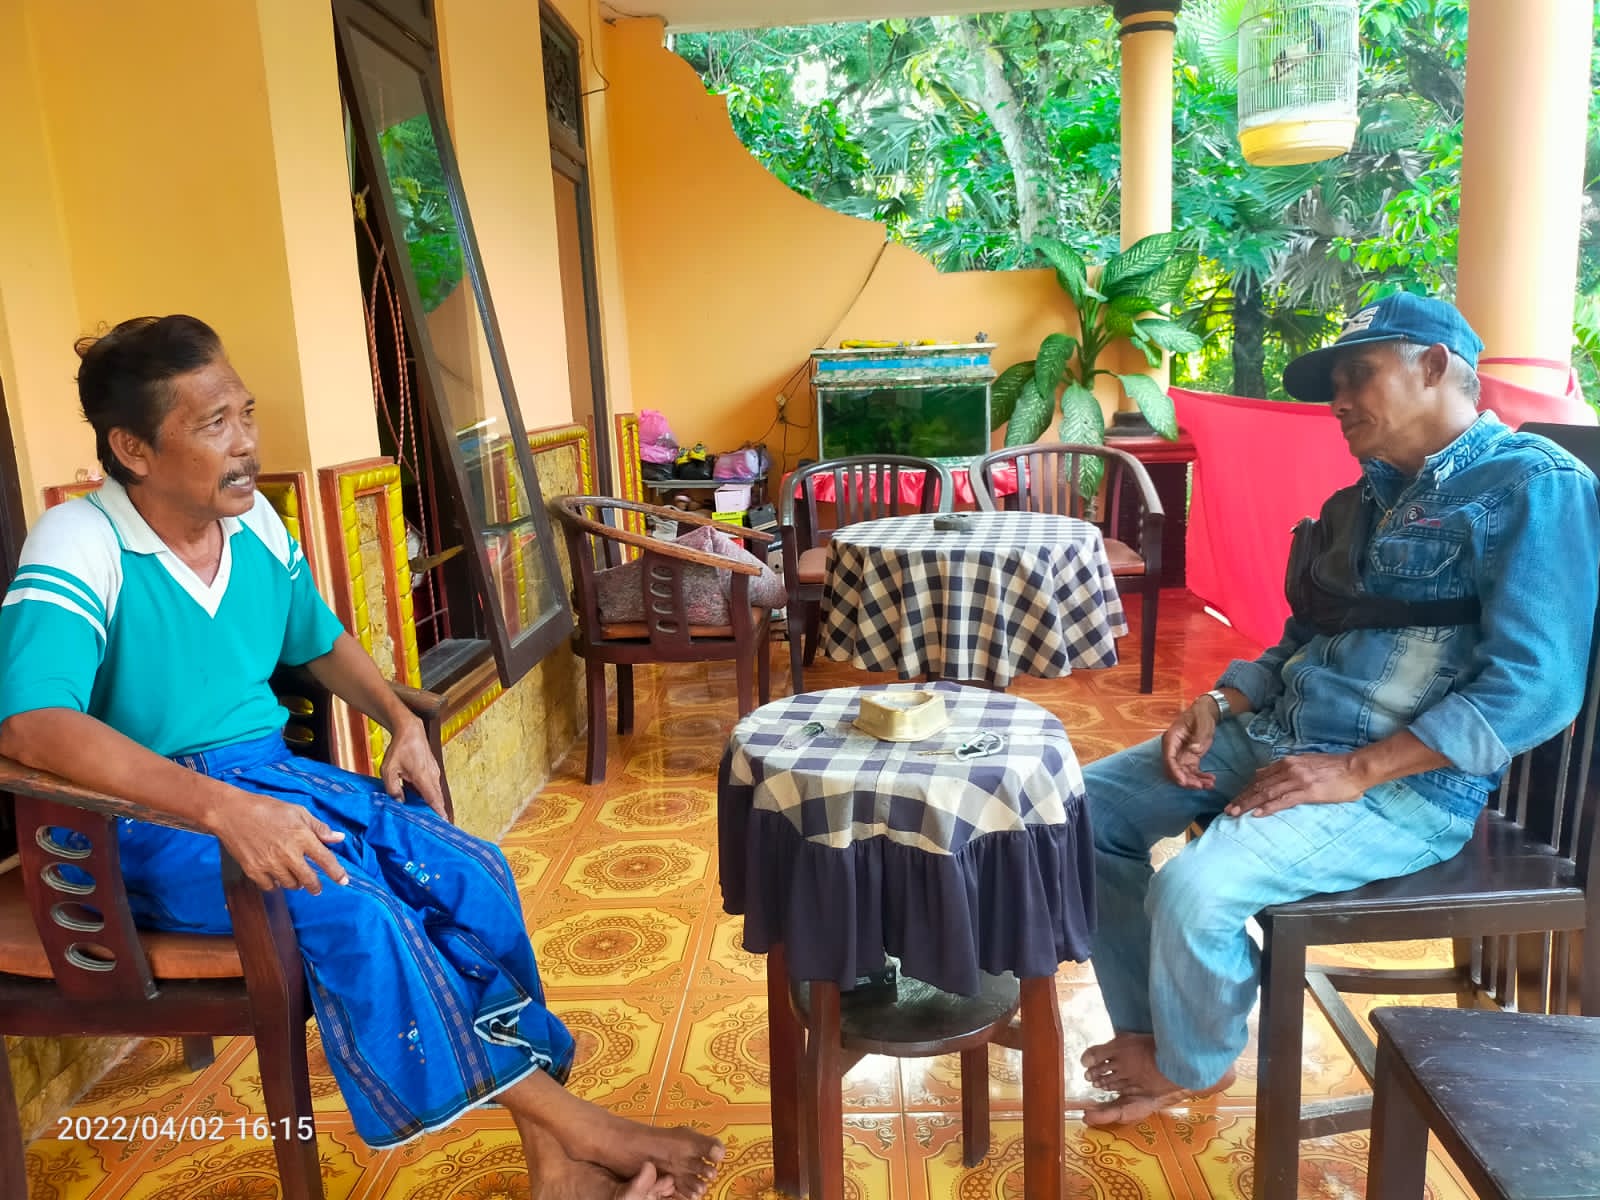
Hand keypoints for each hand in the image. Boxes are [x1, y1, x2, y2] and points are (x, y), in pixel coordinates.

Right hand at [209, 788, 348, 893]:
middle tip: (316, 888)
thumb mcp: (297, 811)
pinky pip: (270, 886)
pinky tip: (275, 875)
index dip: (337, 873)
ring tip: (293, 875)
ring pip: (290, 884)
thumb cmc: (266, 809)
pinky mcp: (253, 870)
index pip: (325, 860)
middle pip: (309, 879)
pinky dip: (275, 884)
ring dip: (295, 883)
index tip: (344, 881)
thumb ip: (319, 827)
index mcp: (302, 837)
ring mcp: (270, 864)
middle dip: (315, 886)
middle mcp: (288, 853)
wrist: (232, 813)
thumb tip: (339, 838)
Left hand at [381, 717, 446, 818]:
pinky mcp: (432, 770)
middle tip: (436, 827)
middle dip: (437, 812)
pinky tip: (421, 801)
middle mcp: (432, 776)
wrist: (410, 730)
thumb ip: (393, 788)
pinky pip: (432, 786)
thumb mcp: (389, 770)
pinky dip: (429, 795)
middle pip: (437, 799)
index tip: (444, 824)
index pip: (433, 799)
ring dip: (432, 804)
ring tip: (428, 817)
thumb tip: (399, 804)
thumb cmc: (399, 749)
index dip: (438, 813)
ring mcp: (434, 773)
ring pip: (435, 793)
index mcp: (422, 777)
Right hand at [1162, 701, 1218, 788]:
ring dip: (1195, 781)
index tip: (1183, 782)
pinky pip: (1193, 772)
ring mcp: (1181, 755)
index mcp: (1171, 738)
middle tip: (1200, 786)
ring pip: (1183, 774)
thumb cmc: (1201, 715)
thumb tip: (1194, 750)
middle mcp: (1173, 749)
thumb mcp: (1203, 722)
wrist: (1205, 713)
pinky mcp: (1190, 759)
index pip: (1169, 758)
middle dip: (1186, 780)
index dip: (1174, 771)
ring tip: (1210, 784)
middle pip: (1175, 769)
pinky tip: (1211, 781)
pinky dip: (1200, 778)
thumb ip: (1199, 735)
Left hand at [1226, 752, 1368, 817]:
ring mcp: (1297, 780)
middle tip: (1228, 810)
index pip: (1260, 778)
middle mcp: (1288, 769)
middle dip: (1242, 798)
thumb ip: (1284, 768)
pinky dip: (1268, 807)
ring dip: (1249, 804)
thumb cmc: (1333, 768)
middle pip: (1259, 786)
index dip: (1245, 789)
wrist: (1355, 768)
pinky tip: (1257, 814)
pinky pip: (1283, 800)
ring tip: (1236, 813)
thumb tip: (1262, 773)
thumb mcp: (1304, 763)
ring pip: (1267, 793)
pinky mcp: (1308, 791)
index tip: (1234, 799)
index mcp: (1287, 763)